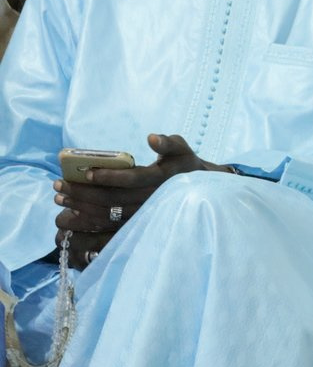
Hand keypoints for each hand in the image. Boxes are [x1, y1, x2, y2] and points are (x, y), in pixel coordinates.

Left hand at [54, 134, 230, 240]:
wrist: (199, 191)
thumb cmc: (183, 165)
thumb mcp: (182, 149)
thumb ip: (169, 142)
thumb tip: (152, 138)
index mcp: (163, 179)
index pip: (133, 178)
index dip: (109, 176)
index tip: (86, 172)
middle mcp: (154, 200)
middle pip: (115, 199)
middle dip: (84, 193)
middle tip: (59, 186)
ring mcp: (146, 215)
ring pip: (110, 215)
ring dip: (82, 208)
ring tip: (60, 199)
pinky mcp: (139, 225)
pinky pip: (112, 229)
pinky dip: (90, 224)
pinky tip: (73, 217)